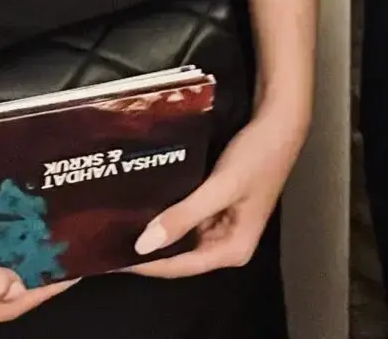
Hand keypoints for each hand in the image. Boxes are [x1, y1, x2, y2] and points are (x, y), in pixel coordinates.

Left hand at [127, 108, 307, 277]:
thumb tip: (144, 245)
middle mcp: (227, 244)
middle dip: (149, 248)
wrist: (278, 122)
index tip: (113, 259)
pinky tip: (143, 204)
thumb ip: (184, 217)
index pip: (180, 266)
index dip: (147, 263)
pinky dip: (168, 212)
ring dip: (155, 229)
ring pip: (182, 234)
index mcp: (233, 250)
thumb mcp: (220, 187)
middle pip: (181, 254)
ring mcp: (222, 224)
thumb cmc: (257, 157)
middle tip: (109, 239)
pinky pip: (187, 216)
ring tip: (118, 224)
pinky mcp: (217, 206)